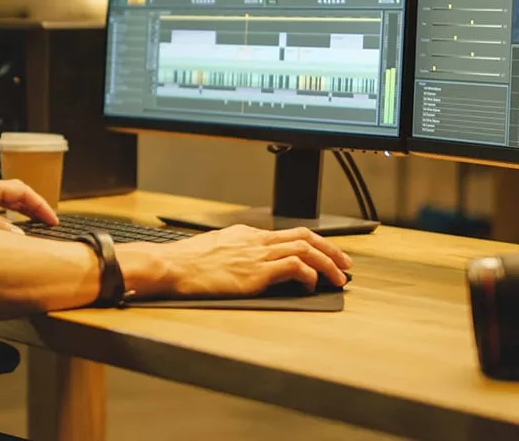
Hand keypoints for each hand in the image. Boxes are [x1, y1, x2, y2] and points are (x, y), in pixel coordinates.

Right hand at [118, 224, 351, 298]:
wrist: (172, 265)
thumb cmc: (187, 263)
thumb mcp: (215, 249)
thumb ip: (235, 252)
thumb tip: (248, 264)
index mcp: (246, 234)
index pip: (287, 234)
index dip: (312, 243)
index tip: (324, 254)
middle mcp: (255, 240)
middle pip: (303, 236)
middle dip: (330, 249)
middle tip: (345, 263)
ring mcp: (257, 255)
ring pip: (304, 250)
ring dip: (327, 263)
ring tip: (339, 277)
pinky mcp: (256, 272)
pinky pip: (294, 267)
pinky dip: (309, 274)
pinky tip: (312, 285)